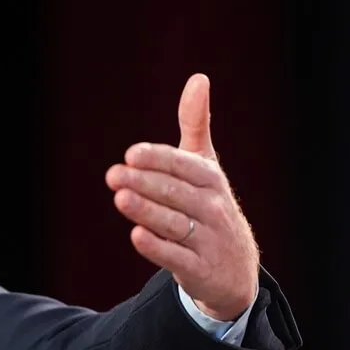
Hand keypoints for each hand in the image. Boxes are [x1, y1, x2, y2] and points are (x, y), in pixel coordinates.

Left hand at [105, 73, 259, 320]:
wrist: (235, 270)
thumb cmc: (210, 206)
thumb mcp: (206, 166)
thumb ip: (196, 124)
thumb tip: (198, 78)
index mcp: (212, 180)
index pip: (185, 166)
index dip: (159, 160)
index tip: (131, 154)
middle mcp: (213, 209)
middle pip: (177, 194)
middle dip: (145, 184)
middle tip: (114, 175)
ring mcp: (209, 241)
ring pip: (175, 223)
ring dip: (148, 211)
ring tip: (120, 199)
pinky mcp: (200, 270)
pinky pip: (178, 258)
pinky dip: (158, 248)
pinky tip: (137, 235)